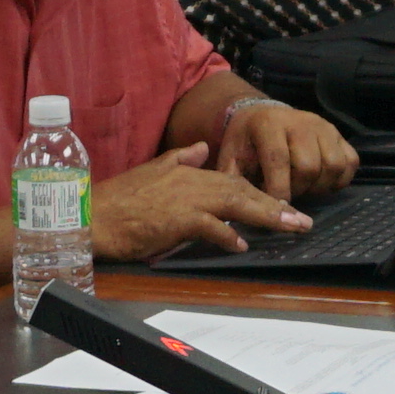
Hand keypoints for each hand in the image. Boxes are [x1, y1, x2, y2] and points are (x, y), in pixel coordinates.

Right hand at [93, 148, 306, 261]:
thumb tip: (202, 148)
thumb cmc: (120, 199)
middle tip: (302, 221)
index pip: (235, 181)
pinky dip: (227, 236)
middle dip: (276, 206)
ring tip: (290, 228)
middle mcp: (192, 183)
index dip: (263, 193)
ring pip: (234, 205)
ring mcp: (185, 201)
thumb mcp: (154, 169)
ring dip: (265, 216)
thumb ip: (181, 158)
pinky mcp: (176, 221)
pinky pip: (209, 228)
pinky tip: (242, 245)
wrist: (92, 214)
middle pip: (243, 191)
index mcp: (189, 172)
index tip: (285, 206)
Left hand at [215, 97, 355, 199]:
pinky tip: (321, 183)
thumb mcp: (231, 156)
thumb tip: (238, 211)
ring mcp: (324, 127)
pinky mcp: (339, 134)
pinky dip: (340, 180)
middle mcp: (300, 122)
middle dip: (299, 189)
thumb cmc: (246, 141)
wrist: (263, 115)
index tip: (276, 208)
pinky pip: (351, 162)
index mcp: (269, 124)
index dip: (278, 189)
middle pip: (309, 166)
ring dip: (320, 186)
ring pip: (333, 166)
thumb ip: (234, 181)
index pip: (279, 160)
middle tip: (288, 194)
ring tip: (304, 189)